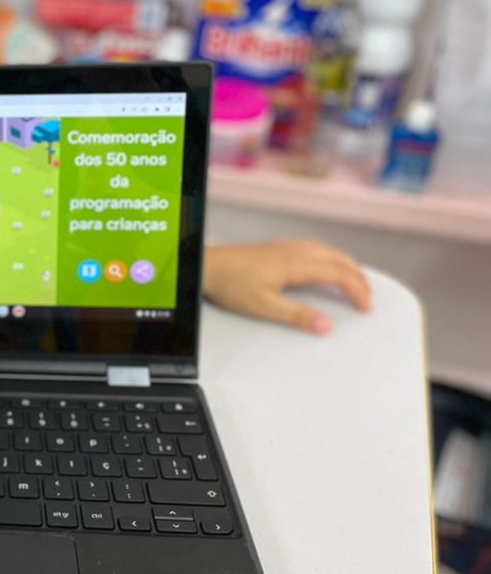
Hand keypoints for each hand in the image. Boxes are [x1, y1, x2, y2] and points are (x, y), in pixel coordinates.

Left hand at [202, 239, 371, 334]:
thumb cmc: (230, 284)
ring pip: (327, 251)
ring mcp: (285, 247)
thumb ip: (297, 316)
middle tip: (367, 298)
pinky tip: (326, 268)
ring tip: (354, 284)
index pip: (339, 274)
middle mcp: (294, 250)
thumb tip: (327, 327)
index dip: (357, 290)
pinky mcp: (276, 248)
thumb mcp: (263, 307)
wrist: (206, 266)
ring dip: (346, 266)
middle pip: (338, 258)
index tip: (366, 308)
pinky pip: (315, 249)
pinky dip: (331, 259)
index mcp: (295, 264)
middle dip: (358, 277)